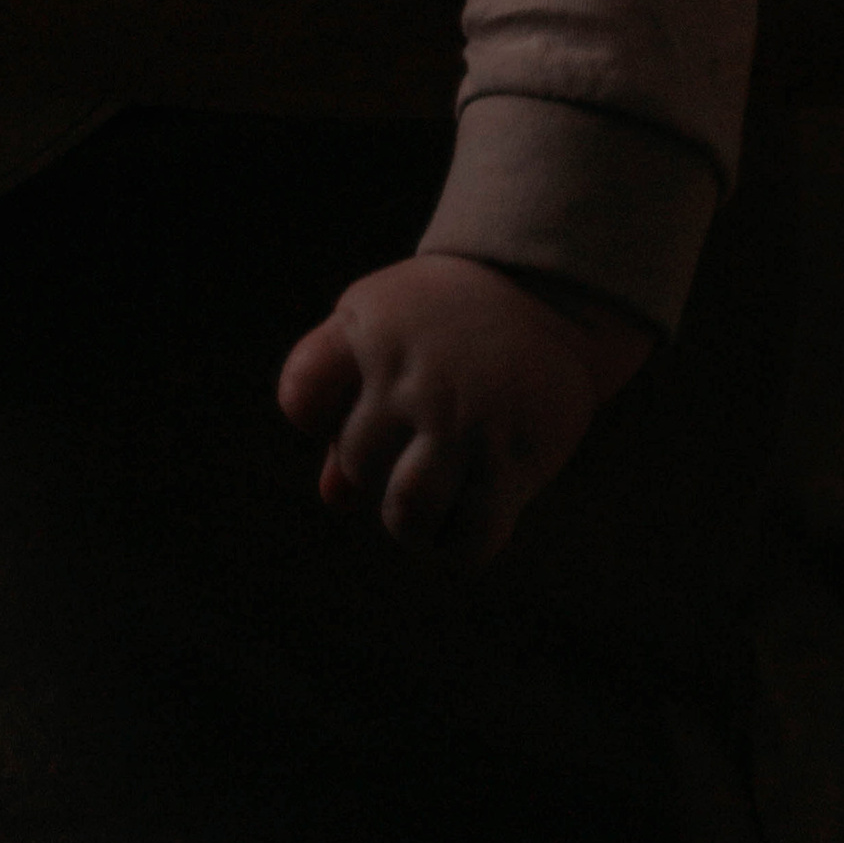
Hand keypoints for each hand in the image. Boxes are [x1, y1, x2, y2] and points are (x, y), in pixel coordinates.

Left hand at [276, 253, 649, 561]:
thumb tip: (335, 499)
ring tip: (426, 502)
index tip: (338, 407)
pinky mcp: (514, 458)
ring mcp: (464, 419)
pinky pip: (469, 538)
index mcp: (369, 333)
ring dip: (409, 523)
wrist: (541, 297)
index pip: (302, 395)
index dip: (313, 417)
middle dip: (374, 470)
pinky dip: (456, 546)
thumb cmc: (440, 322)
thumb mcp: (379, 330)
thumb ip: (342, 400)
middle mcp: (414, 376)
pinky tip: (463, 519)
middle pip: (359, 463)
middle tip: (408, 448)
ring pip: (409, 511)